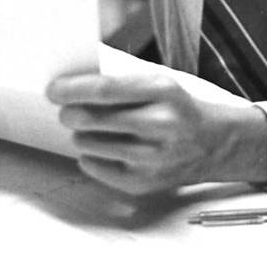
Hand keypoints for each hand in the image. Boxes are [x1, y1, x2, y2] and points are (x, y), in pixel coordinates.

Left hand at [46, 73, 266, 195]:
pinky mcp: (144, 183)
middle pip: (92, 119)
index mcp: (164, 91)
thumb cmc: (177, 107)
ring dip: (81, 134)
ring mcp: (152, 158)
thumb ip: (121, 83)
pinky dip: (90, 155)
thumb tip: (72, 87)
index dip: (73, 89)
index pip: (105, 90)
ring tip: (91, 128)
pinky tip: (104, 147)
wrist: (213, 143)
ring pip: (89, 144)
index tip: (53, 90)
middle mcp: (160, 125)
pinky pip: (95, 167)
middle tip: (67, 110)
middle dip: (70, 113)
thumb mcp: (159, 83)